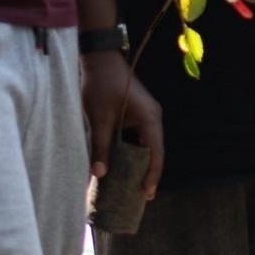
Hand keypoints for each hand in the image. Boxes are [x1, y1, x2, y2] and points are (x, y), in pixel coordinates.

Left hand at [84, 50, 166, 195]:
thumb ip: (100, 147)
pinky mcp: (137, 113)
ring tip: (129, 184)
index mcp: (150, 119)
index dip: (152, 175)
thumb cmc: (101, 85)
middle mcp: (153, 118)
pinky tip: (121, 163)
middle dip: (147, 173)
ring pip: (145, 145)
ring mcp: (147, 115)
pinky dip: (131, 151)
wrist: (100, 58)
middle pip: (154, 151)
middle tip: (139, 195)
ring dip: (138, 162)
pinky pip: (138, 137)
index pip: (156, 153)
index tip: (146, 194)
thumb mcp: (98, 118)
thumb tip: (99, 175)